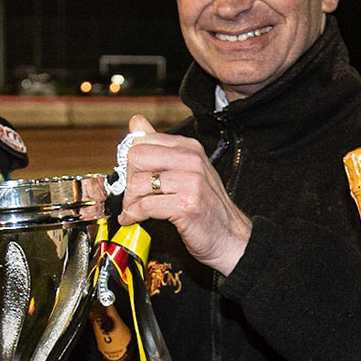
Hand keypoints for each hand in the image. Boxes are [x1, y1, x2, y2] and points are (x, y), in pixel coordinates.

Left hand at [117, 116, 252, 274]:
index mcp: (189, 148)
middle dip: (129, 179)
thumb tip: (137, 123)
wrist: (231, 237)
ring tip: (134, 210)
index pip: (142, 141)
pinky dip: (134, 215)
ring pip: (139, 182)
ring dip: (130, 201)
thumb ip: (161, 147)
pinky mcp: (186, 205)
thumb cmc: (209, 207)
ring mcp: (191, 182)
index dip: (132, 163)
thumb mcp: (187, 170)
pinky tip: (134, 219)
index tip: (134, 178)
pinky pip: (146, 205)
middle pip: (136, 157)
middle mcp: (191, 160)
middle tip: (134, 195)